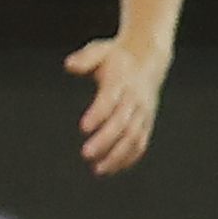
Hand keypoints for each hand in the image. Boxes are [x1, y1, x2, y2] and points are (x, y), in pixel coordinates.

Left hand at [66, 37, 166, 175]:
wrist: (148, 59)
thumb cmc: (116, 57)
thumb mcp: (100, 49)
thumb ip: (85, 59)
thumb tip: (69, 65)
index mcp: (121, 81)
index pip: (110, 100)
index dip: (98, 114)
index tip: (83, 128)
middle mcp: (135, 99)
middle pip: (122, 123)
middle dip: (105, 140)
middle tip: (86, 154)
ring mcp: (143, 113)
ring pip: (133, 137)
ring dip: (117, 155)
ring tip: (98, 169)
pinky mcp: (146, 122)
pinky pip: (141, 143)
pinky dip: (129, 157)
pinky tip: (112, 168)